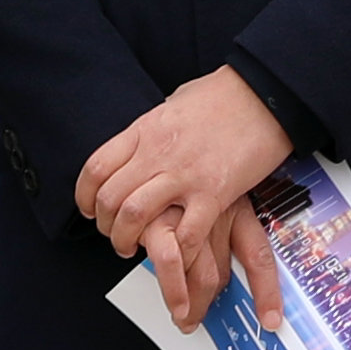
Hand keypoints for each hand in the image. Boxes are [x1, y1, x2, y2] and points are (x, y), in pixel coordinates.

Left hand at [80, 65, 296, 331]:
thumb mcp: (173, 105)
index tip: (91, 210)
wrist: (265, 93)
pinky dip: (174, 252)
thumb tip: (142, 141)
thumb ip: (153, 129)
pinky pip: (184, 234)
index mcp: (144, 130)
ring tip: (134, 250)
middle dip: (106, 226)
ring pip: (134, 216)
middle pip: (110, 198)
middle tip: (115, 236)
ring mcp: (183, 175)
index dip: (85, 196)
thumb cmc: (223, 95)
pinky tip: (174, 256)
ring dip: (127, 240)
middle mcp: (156, 153)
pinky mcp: (214, 194)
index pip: (96, 168)